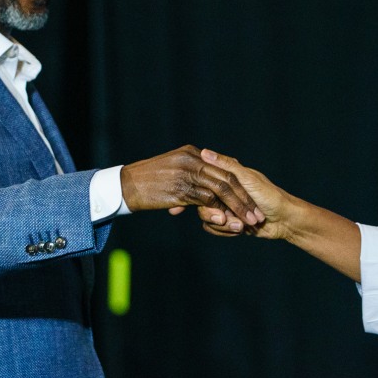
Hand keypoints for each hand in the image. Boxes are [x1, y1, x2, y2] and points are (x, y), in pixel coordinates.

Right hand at [120, 145, 262, 224]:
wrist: (122, 186)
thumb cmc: (146, 181)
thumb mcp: (172, 170)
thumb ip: (191, 171)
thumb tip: (207, 179)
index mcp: (192, 153)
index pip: (224, 169)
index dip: (239, 187)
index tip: (251, 202)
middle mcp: (192, 159)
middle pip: (227, 179)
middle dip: (244, 200)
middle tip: (255, 216)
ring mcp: (187, 173)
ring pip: (221, 190)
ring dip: (236, 209)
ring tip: (246, 224)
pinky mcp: (181, 189)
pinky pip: (206, 201)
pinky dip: (218, 213)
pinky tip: (225, 223)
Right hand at [190, 149, 289, 238]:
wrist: (284, 220)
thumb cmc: (269, 195)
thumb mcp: (247, 178)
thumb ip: (227, 165)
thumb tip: (204, 152)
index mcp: (227, 179)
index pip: (204, 185)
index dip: (205, 197)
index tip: (213, 204)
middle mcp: (224, 193)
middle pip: (203, 205)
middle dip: (215, 216)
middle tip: (225, 218)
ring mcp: (227, 208)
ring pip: (209, 219)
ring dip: (225, 225)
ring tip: (241, 226)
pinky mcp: (230, 223)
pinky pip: (216, 229)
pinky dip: (227, 231)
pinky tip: (240, 230)